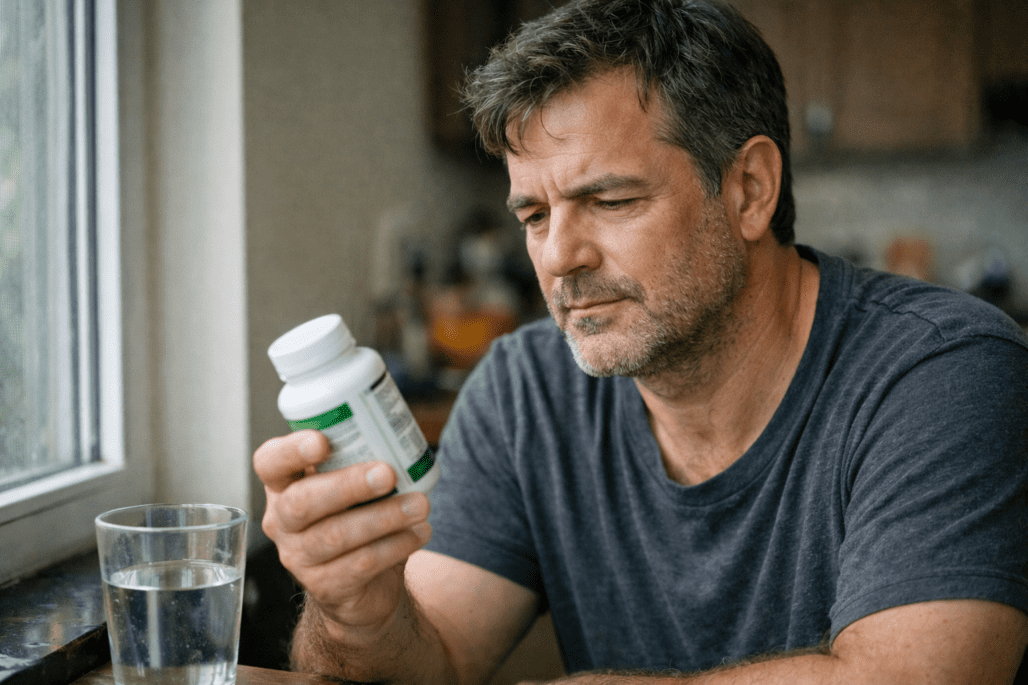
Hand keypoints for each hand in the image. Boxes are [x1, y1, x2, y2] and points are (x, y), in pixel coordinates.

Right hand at [253, 430, 432, 633]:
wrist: (362, 584)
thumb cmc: (356, 516)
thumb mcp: (351, 486)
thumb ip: (361, 460)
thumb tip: (400, 432)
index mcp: (284, 486)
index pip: (269, 463)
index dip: (290, 451)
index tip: (323, 441)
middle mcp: (281, 521)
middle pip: (302, 502)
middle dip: (348, 485)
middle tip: (388, 473)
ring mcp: (300, 557)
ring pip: (336, 536)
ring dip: (384, 517)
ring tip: (421, 504)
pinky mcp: (326, 587)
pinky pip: (361, 564)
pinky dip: (396, 546)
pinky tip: (419, 532)